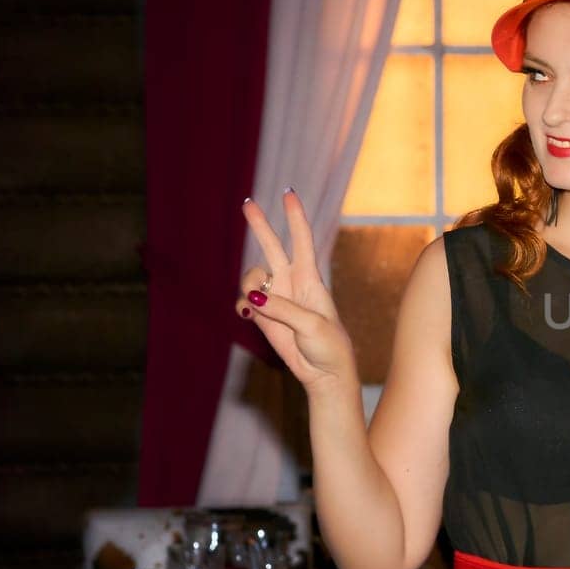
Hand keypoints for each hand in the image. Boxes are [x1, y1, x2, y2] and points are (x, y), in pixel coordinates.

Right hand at [234, 190, 356, 391]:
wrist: (324, 374)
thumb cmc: (329, 347)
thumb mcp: (311, 326)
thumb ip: (283, 310)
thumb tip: (254, 298)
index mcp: (311, 280)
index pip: (302, 241)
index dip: (295, 218)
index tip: (289, 195)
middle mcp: (292, 284)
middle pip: (273, 247)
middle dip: (260, 226)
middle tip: (247, 203)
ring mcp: (276, 298)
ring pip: (252, 278)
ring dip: (248, 286)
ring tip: (256, 307)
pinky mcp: (263, 316)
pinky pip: (244, 301)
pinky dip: (240, 305)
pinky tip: (246, 314)